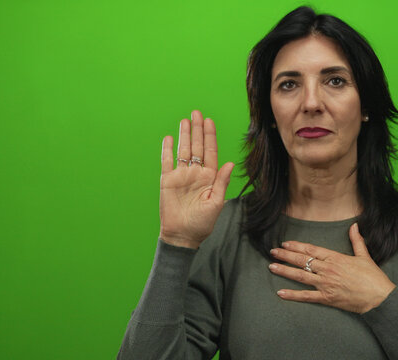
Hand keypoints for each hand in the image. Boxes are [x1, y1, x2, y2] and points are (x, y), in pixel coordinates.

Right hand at [158, 110, 233, 248]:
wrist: (182, 235)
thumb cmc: (202, 223)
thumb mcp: (216, 202)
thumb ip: (222, 182)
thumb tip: (230, 163)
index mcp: (209, 177)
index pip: (210, 152)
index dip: (210, 136)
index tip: (209, 121)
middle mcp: (196, 173)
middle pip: (196, 147)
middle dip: (197, 130)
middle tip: (197, 113)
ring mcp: (181, 176)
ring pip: (183, 151)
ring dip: (184, 136)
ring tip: (186, 120)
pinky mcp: (167, 181)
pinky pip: (167, 161)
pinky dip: (167, 150)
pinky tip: (170, 138)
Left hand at [268, 223, 395, 313]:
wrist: (379, 298)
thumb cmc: (373, 277)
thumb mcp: (365, 255)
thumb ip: (356, 240)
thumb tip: (355, 225)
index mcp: (336, 258)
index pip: (311, 249)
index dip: (297, 246)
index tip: (285, 243)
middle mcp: (328, 269)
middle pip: (302, 260)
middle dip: (286, 255)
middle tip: (273, 252)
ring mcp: (326, 284)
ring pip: (301, 276)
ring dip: (285, 271)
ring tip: (272, 266)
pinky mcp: (327, 298)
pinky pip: (306, 296)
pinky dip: (293, 295)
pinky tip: (280, 293)